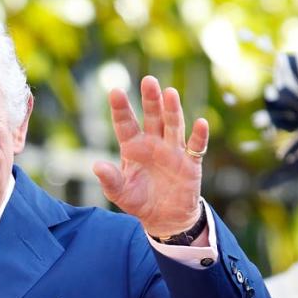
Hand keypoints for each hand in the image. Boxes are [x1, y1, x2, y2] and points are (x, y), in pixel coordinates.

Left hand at [94, 76, 208, 236]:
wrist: (164, 217)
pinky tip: (200, 122)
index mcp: (133, 148)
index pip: (126, 124)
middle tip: (148, 80)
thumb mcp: (119, 193)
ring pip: (173, 125)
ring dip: (172, 110)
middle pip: (152, 117)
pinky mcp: (191, 162)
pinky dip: (198, 135)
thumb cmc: (139, 201)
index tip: (115, 91)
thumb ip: (109, 179)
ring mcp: (173, 150)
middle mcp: (153, 143)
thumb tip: (96, 166)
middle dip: (150, 99)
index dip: (120, 108)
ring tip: (170, 93)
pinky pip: (196, 146)